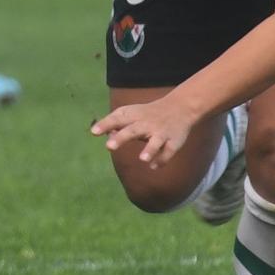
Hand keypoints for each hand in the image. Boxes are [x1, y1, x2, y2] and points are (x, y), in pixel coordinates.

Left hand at [89, 94, 203, 166]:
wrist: (180, 107)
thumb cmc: (148, 113)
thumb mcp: (131, 113)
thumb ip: (115, 123)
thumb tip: (99, 133)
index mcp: (135, 116)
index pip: (117, 119)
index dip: (105, 124)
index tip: (94, 132)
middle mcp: (147, 123)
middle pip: (133, 130)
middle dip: (122, 138)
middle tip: (109, 146)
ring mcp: (162, 133)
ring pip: (156, 142)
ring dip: (150, 150)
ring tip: (142, 159)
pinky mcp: (174, 141)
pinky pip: (169, 151)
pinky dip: (162, 159)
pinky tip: (153, 167)